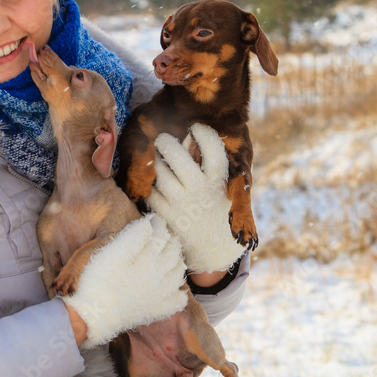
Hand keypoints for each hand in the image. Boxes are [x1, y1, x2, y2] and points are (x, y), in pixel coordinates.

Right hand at [59, 214, 186, 348]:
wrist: (94, 315)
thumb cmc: (99, 281)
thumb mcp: (113, 253)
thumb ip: (134, 236)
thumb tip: (149, 223)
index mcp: (149, 261)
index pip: (160, 237)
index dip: (158, 225)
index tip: (154, 219)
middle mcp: (160, 277)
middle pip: (173, 255)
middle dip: (171, 242)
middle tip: (167, 236)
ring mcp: (160, 296)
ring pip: (178, 276)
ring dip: (178, 264)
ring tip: (174, 258)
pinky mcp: (155, 311)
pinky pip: (176, 302)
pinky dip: (179, 294)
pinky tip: (177, 290)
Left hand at [146, 123, 245, 273]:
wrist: (214, 248)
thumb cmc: (219, 208)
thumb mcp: (226, 188)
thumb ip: (212, 166)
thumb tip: (190, 136)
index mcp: (219, 181)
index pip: (212, 147)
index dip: (203, 132)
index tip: (196, 127)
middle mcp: (199, 191)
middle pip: (177, 156)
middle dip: (167, 142)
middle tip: (163, 138)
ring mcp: (180, 204)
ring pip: (160, 172)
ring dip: (158, 162)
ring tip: (160, 159)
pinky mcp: (165, 215)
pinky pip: (151, 191)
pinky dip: (152, 184)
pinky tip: (157, 182)